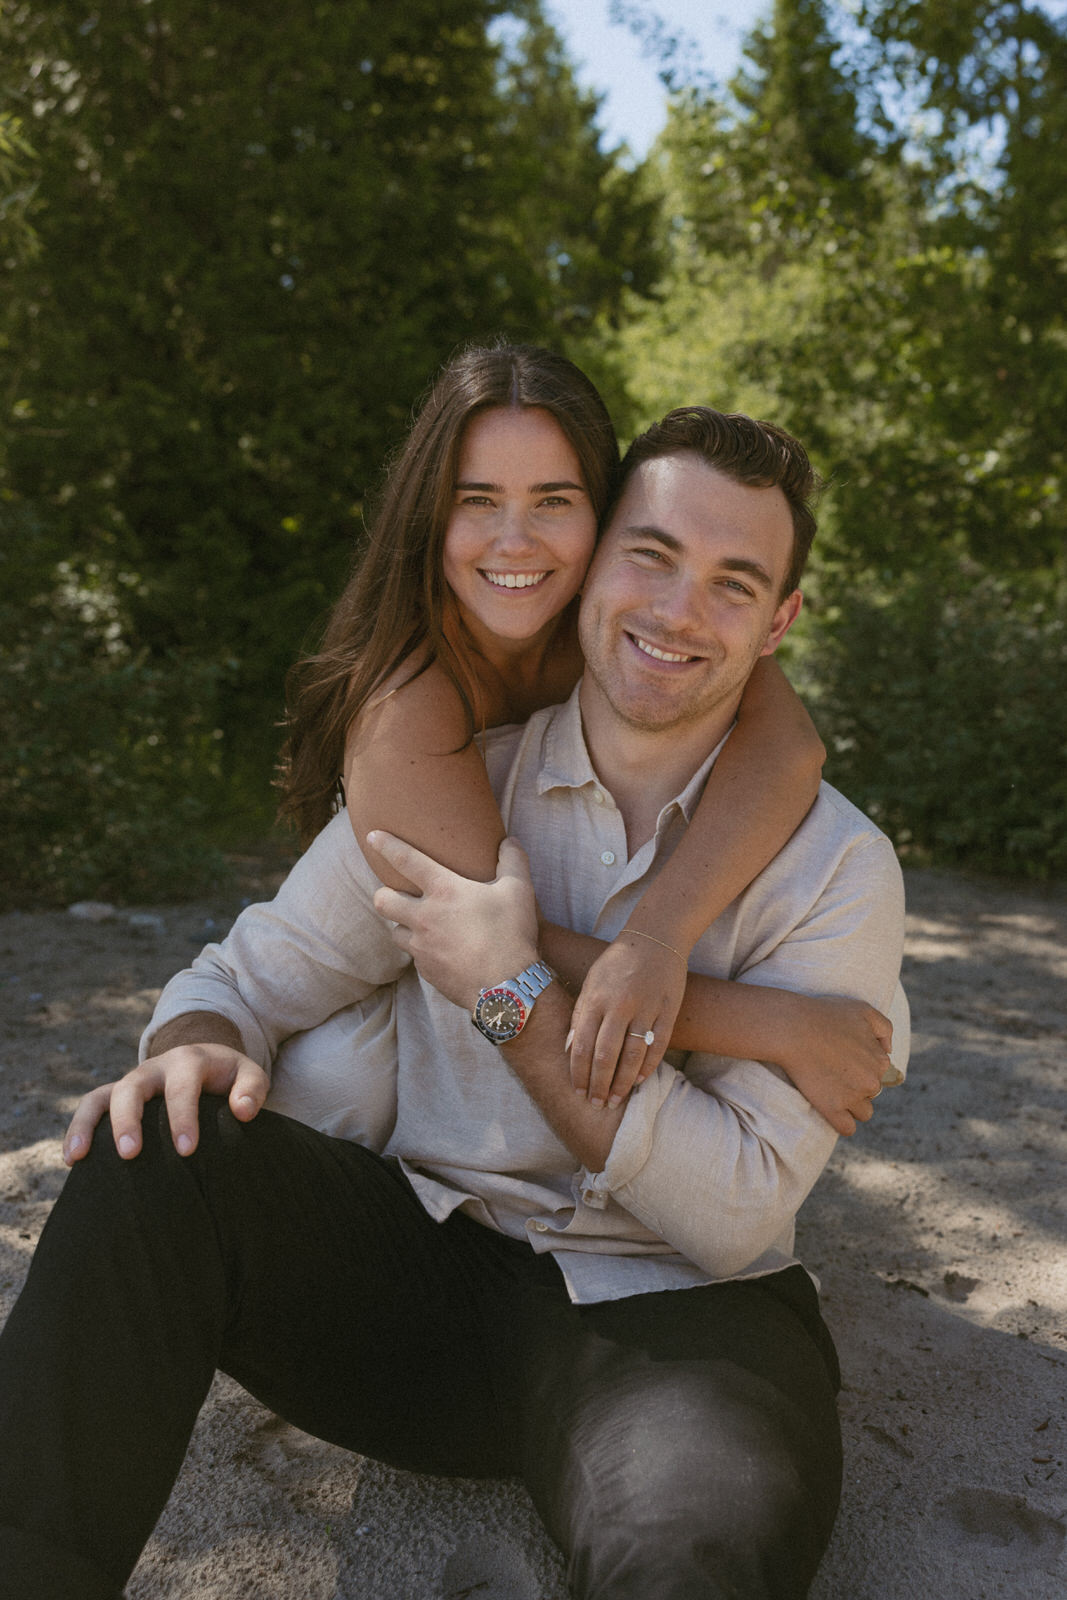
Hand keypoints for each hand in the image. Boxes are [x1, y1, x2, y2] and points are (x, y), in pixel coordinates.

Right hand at [62, 1043, 269, 1164]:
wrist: (205, 1061)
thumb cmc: (228, 1077)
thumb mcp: (248, 1075)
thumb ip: (252, 1089)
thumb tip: (243, 1111)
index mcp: (189, 1061)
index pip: (182, 1087)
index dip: (182, 1116)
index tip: (186, 1149)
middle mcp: (155, 1068)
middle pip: (133, 1086)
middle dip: (129, 1119)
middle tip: (130, 1154)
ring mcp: (132, 1081)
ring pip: (102, 1096)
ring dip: (89, 1124)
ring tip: (79, 1156)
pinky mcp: (116, 1094)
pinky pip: (91, 1106)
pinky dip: (78, 1128)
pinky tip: (72, 1159)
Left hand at [370, 832, 539, 1009]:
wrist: (506, 988)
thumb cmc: (512, 934)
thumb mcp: (520, 890)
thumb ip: (513, 860)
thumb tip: (509, 841)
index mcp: (444, 891)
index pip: (406, 860)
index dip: (386, 845)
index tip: (372, 836)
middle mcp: (425, 917)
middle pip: (383, 900)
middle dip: (384, 894)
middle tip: (397, 894)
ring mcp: (422, 947)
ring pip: (394, 931)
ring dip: (403, 925)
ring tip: (421, 925)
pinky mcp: (426, 971)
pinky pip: (415, 957)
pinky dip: (423, 951)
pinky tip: (441, 951)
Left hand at [567, 933, 686, 1107]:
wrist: (655, 939)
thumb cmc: (616, 964)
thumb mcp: (591, 983)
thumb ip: (580, 1015)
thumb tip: (569, 1050)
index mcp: (595, 999)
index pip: (581, 1046)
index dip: (579, 1074)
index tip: (578, 1092)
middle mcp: (618, 1006)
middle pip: (605, 1057)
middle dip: (599, 1085)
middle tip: (597, 1104)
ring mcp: (645, 1008)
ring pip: (632, 1056)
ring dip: (623, 1083)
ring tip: (616, 1100)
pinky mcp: (668, 1011)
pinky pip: (658, 1046)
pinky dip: (648, 1067)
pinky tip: (639, 1081)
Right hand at [776, 994, 893, 1136]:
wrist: (792, 1028)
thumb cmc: (824, 1015)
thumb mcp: (863, 1010)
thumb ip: (884, 1029)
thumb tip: (888, 1050)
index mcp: (880, 1061)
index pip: (879, 1071)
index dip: (861, 1065)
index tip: (843, 1057)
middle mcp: (871, 1082)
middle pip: (871, 1091)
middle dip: (857, 1084)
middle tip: (833, 1070)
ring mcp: (852, 1098)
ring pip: (863, 1112)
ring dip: (852, 1104)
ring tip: (832, 1089)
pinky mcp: (832, 1109)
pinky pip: (847, 1128)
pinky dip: (843, 1122)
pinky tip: (833, 1111)